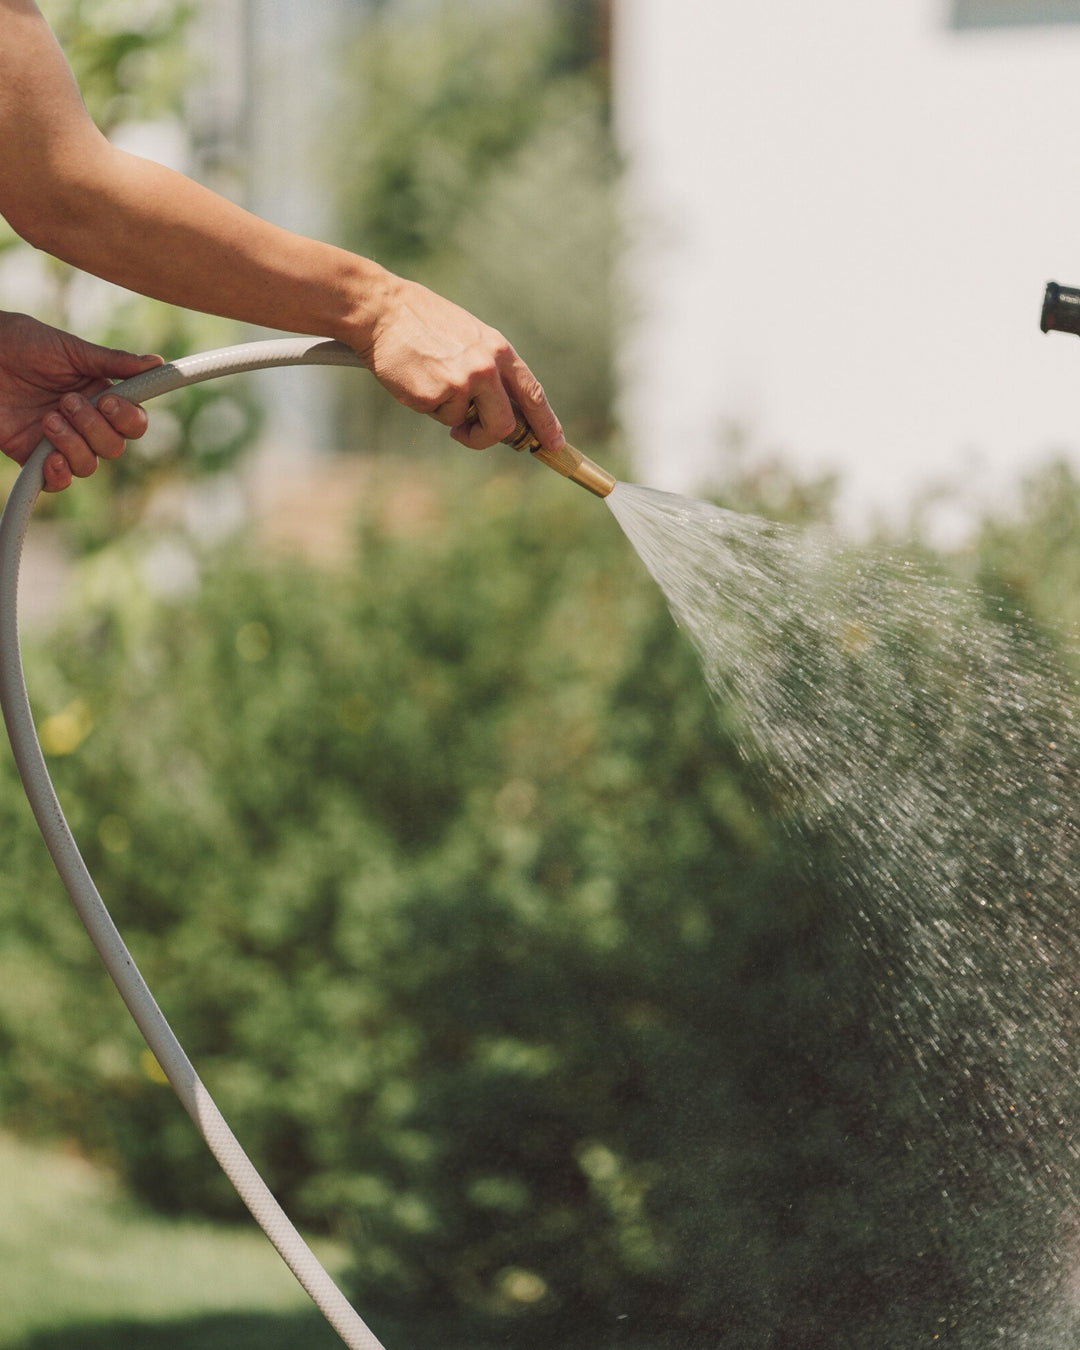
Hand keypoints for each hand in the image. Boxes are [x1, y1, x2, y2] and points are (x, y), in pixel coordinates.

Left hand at [0, 311, 161, 491]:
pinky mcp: (33, 456)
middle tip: (66, 402)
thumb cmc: (21, 344)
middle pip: (114, 448)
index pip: (133, 423)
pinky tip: (50, 457)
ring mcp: (60, 441)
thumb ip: (112, 362)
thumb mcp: (69, 349)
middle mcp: (85, 423)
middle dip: (93, 428)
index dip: (128, 419)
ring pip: (89, 466)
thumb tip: (157, 363)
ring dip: (73, 445)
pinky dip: (59, 475)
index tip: (108, 402)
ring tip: (48, 418)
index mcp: (100, 397)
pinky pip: (58, 482)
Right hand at [354, 274, 564, 454]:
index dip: (546, 423)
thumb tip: (505, 410)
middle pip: (506, 425)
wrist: (382, 311)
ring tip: (431, 383)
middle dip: (490, 437)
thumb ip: (491, 369)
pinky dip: (427, 406)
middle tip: (469, 434)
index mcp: (499, 350)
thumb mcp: (469, 338)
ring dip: (451, 417)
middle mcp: (486, 367)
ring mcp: (462, 382)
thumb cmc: (424, 325)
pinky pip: (439, 417)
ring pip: (467, 424)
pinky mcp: (435, 395)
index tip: (554, 443)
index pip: (533, 393)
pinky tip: (415, 379)